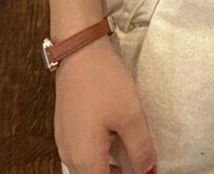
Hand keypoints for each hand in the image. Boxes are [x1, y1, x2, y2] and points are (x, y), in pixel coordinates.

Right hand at [54, 34, 156, 173]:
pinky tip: (113, 137)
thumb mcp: (131, 115)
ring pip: (88, 168)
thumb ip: (141, 150)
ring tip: (128, 149)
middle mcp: (69, 156)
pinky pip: (82, 154)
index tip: (143, 172)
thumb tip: (149, 172)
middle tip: (138, 162)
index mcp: (85, 159)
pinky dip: (99, 154)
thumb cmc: (103, 81)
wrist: (79, 52)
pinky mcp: (65, 130)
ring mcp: (64, 143)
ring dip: (107, 167)